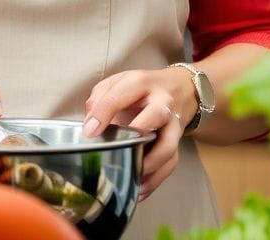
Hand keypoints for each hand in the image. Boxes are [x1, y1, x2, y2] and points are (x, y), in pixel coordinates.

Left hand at [82, 67, 196, 200]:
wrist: (179, 89)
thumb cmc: (143, 89)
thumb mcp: (119, 82)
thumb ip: (100, 98)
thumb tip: (89, 122)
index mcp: (142, 83)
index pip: (121, 95)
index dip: (103, 113)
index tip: (89, 132)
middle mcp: (162, 102)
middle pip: (156, 115)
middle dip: (136, 135)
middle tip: (116, 151)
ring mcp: (173, 123)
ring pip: (168, 146)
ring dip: (150, 166)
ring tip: (131, 178)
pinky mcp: (177, 141)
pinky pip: (171, 162)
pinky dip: (156, 179)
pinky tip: (140, 188)